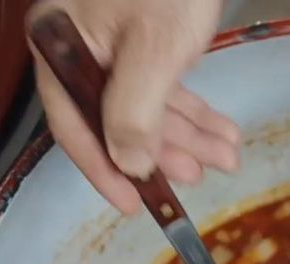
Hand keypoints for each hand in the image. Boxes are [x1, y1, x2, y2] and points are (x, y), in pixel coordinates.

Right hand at [27, 0, 239, 213]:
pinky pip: (163, 82)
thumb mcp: (154, 49)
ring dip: (188, 133)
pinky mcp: (144, 33)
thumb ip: (135, 111)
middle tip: (200, 175)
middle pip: (116, 118)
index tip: (133, 205)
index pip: (73, 125)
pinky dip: (192, 107)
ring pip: (146, 103)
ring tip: (226, 156)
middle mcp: (80, 47)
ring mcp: (112, 40)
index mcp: (63, 48)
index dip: (104, 170)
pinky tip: (222, 129)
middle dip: (164, 151)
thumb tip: (129, 164)